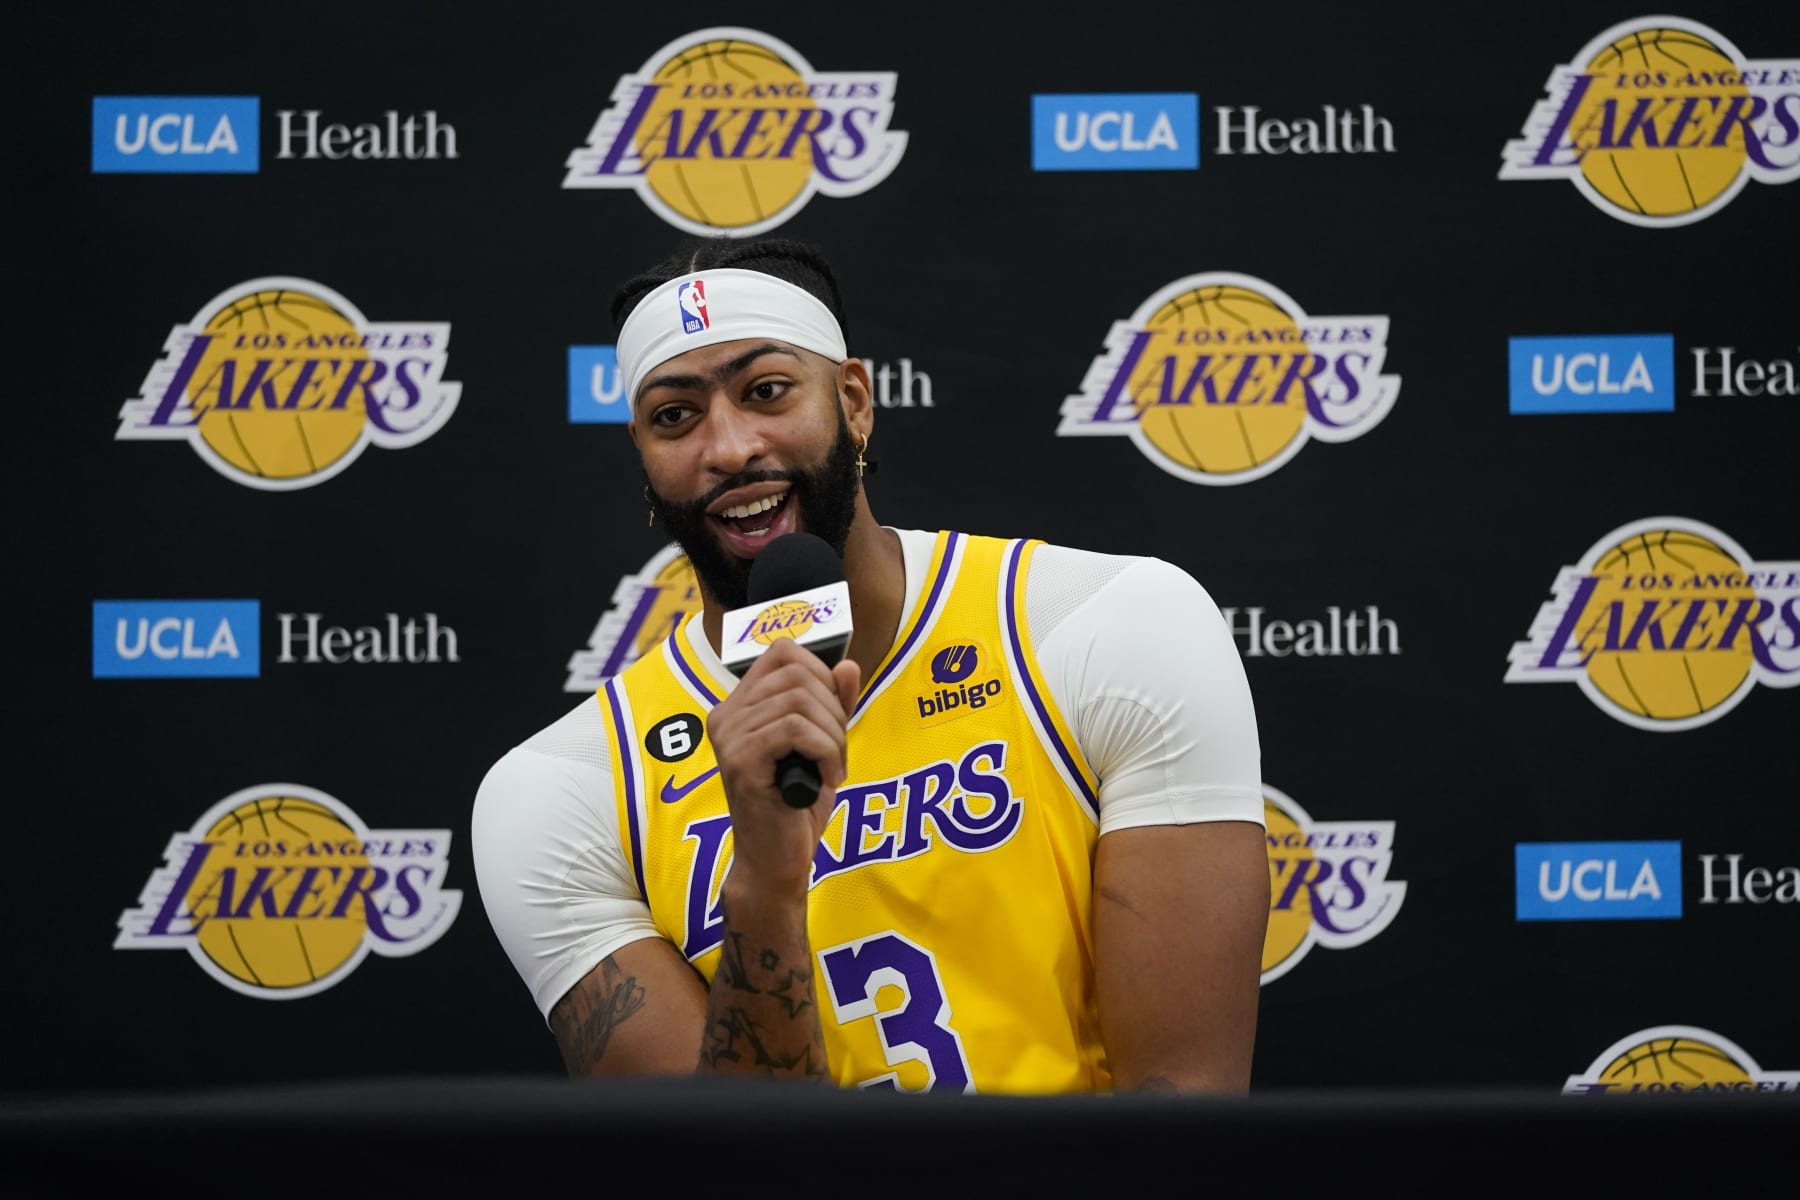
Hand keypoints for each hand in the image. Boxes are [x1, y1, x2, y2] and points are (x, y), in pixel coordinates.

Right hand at [707, 638, 860, 898]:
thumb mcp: (822, 745)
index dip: (821, 673)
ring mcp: (728, 736)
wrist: (776, 860)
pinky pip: (796, 729)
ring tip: (833, 767)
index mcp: (739, 705)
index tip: (833, 716)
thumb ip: (833, 704)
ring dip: (832, 734)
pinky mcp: (740, 759)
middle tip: (836, 749)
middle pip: (795, 672)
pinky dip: (825, 751)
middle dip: (832, 708)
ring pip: (799, 700)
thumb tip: (848, 665)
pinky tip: (828, 778)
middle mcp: (726, 714)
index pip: (783, 652)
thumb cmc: (796, 805)